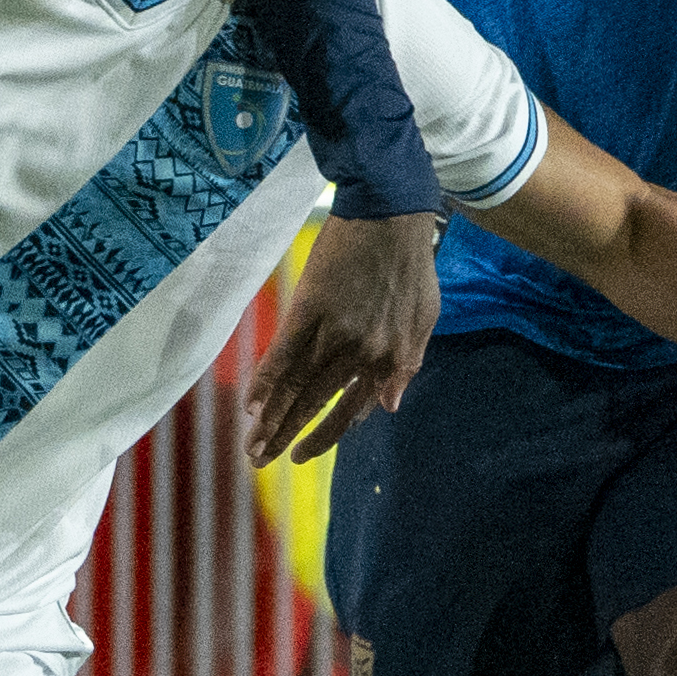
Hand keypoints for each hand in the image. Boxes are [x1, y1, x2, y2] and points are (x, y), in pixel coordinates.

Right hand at [243, 209, 438, 464]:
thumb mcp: (425, 319)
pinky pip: (284, 352)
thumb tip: (389, 407)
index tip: (302, 454)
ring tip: (251, 445)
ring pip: (297, 386)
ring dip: (271, 418)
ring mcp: (333, 331)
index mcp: (388, 359)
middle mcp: (360, 353)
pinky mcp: (310, 307)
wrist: (392, 215)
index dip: (324, 436)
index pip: (351, 412)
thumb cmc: (412, 264)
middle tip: (260, 461)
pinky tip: (251, 404)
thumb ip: (408, 364)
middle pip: (316, 405)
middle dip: (286, 436)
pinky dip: (267, 380)